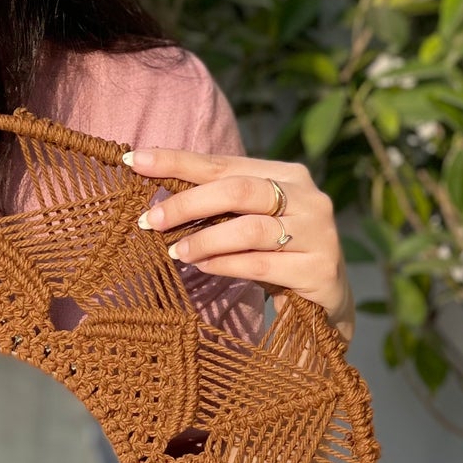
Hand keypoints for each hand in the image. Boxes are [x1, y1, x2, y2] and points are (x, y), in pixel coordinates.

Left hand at [124, 147, 355, 346]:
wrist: (327, 302)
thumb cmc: (276, 254)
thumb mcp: (249, 220)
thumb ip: (218, 204)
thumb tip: (156, 197)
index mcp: (289, 175)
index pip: (224, 163)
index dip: (177, 161)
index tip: (135, 161)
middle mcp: (309, 198)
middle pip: (238, 191)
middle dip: (187, 203)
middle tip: (150, 220)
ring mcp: (319, 233)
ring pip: (249, 229)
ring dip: (204, 240)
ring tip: (175, 252)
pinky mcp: (319, 270)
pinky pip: (261, 265)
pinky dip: (225, 265)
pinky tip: (202, 267)